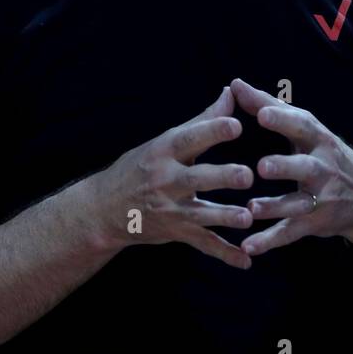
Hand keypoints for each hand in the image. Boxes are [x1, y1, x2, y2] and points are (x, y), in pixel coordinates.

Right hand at [86, 86, 256, 268]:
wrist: (104, 210)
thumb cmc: (140, 167)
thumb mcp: (164, 141)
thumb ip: (202, 120)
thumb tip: (230, 92)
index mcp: (163, 152)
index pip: (189, 139)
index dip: (212, 131)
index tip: (236, 124)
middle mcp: (165, 180)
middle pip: (196, 178)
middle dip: (221, 177)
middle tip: (247, 175)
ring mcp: (170, 210)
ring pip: (201, 214)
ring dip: (225, 217)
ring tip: (248, 218)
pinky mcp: (177, 233)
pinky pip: (203, 244)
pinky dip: (224, 255)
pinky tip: (246, 261)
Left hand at [229, 78, 352, 257]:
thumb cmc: (326, 155)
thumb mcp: (307, 130)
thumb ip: (270, 107)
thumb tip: (234, 84)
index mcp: (320, 140)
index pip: (302, 126)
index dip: (283, 120)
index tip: (262, 113)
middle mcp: (324, 169)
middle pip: (306, 167)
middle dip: (285, 166)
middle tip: (262, 166)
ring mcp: (321, 199)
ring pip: (297, 204)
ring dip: (274, 208)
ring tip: (251, 209)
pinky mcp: (314, 223)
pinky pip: (290, 233)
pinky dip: (270, 240)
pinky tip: (248, 247)